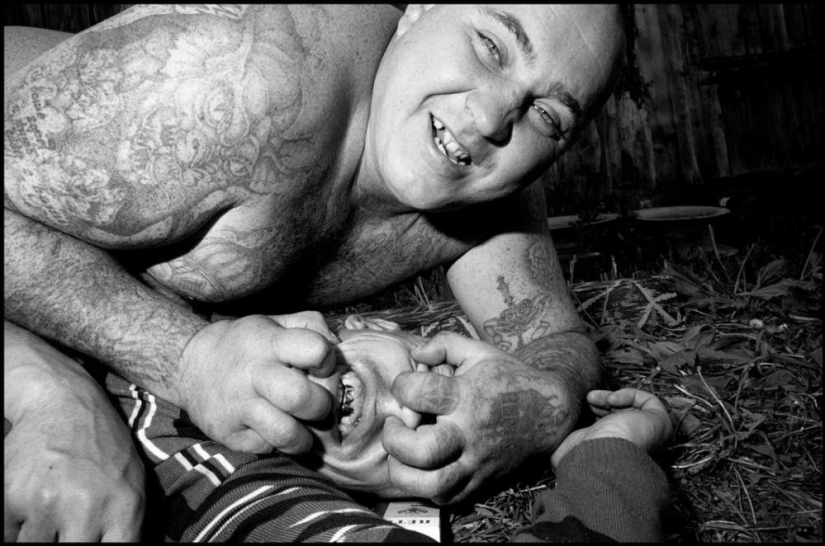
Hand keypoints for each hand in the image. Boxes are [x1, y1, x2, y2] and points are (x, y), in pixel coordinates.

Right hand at [4, 325, 144, 541]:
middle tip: (65, 529)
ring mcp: (47, 503)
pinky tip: (32, 497)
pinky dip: (17, 524)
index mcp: (124, 507)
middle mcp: (87, 508)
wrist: (63, 402)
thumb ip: (124, 525)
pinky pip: (9, 534)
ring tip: (53, 507)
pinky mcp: (11, 496)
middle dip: (65, 544)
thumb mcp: (130, 483)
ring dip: (41, 536)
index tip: (91, 545)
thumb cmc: (102, 448)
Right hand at [178, 313, 336, 453]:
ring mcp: (239, 407)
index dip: (327, 360)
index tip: (321, 366)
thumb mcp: (274, 322)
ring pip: (288, 434)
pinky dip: (280, 445)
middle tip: (317, 405)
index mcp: (269, 342)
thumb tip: (339, 348)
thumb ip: (311, 327)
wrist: (188, 365)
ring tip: (302, 427)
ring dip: (305, 436)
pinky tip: (275, 429)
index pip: (315, 349)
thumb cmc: (245, 345)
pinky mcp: (230, 436)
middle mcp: (253, 374)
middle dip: (322, 405)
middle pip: (303, 398)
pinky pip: (269, 449)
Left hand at [382, 333, 573, 504]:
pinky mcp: (481, 482)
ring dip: (405, 472)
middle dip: (394, 440)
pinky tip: (426, 466)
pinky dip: (427, 487)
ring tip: (404, 454)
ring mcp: (476, 463)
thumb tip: (416, 354)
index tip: (406, 385)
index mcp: (466, 396)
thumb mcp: (478, 350)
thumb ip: (443, 343)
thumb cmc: (508, 377)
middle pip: (420, 451)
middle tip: (397, 426)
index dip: (402, 386)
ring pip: (431, 485)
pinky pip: (446, 499)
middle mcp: (469, 434)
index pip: (418, 393)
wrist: (549, 412)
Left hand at [550, 388, 673, 468]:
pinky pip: (649, 400)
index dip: (597, 413)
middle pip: (623, 417)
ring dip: (612, 398)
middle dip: (603, 404)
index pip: (611, 429)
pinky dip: (629, 395)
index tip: (583, 406)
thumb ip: (567, 438)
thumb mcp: (567, 445)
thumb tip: (551, 435)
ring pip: (633, 408)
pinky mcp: (661, 422)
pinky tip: (612, 400)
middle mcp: (635, 446)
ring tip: (594, 399)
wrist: (601, 459)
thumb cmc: (582, 457)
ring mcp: (650, 435)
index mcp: (616, 453)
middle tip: (589, 400)